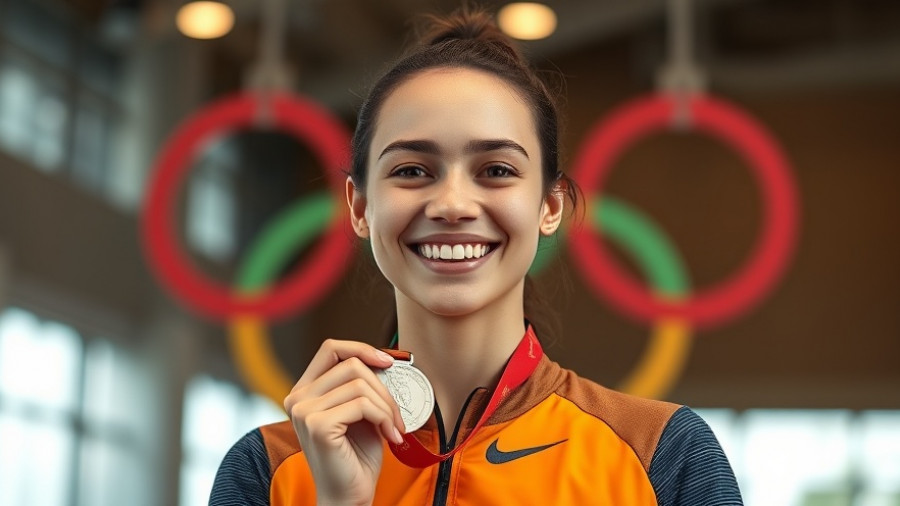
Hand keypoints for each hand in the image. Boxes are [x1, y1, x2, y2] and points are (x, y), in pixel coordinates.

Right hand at [284, 339, 405, 505]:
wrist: (348, 496)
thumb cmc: (356, 457)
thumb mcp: (360, 412)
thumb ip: (362, 385)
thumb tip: (386, 360)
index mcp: (304, 391)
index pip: (331, 349)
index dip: (361, 349)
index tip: (387, 362)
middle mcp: (297, 398)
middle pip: (351, 365)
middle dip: (383, 387)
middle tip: (397, 414)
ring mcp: (304, 411)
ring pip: (360, 383)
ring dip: (387, 405)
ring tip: (393, 427)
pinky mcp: (317, 425)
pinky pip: (362, 404)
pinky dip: (384, 417)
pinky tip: (389, 436)